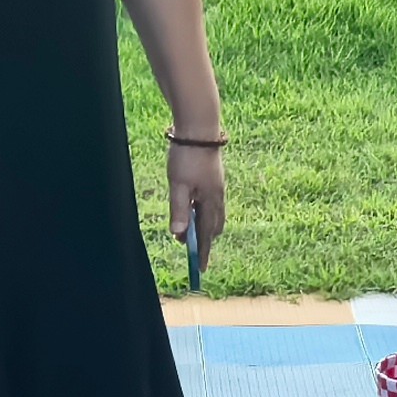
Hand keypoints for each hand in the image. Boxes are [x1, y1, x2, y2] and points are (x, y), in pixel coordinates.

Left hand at [167, 131, 226, 278]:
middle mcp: (217, 196)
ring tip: (190, 232)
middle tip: (193, 251)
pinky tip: (194, 208)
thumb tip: (178, 234)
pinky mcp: (213, 178)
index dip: (202, 251)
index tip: (200, 268)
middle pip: (213, 226)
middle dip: (204, 240)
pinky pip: (211, 202)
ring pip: (213, 214)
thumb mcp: (178, 185)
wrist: (199, 128)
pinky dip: (203, 212)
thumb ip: (179, 210)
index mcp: (211, 201)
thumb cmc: (187, 156)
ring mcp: (217, 186)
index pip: (206, 234)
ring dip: (203, 225)